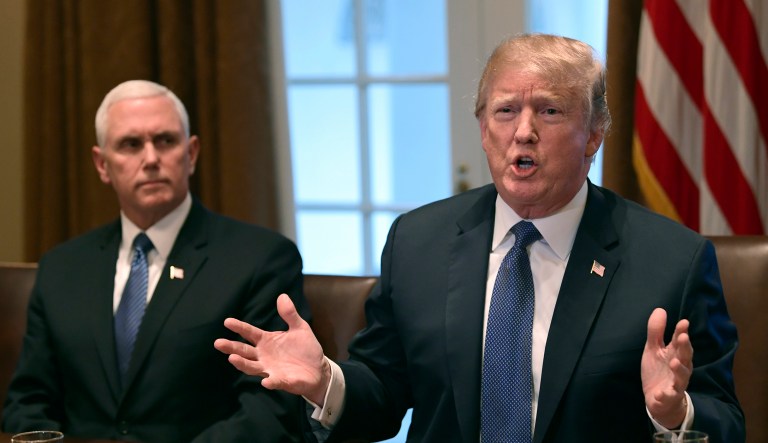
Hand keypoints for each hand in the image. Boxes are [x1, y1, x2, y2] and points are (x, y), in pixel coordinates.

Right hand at [214, 293, 330, 404]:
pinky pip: (274, 381)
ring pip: (252, 367)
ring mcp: (270, 369)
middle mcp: (264, 356)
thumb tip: (282, 296)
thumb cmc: (306, 349)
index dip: (239, 327)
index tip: (227, 321)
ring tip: (232, 358)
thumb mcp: (300, 328)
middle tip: (218, 343)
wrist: (319, 369)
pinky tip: (265, 381)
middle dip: (231, 347)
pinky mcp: (281, 381)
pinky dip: (270, 381)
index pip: (249, 333)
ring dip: (242, 364)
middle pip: (244, 351)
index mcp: (267, 341)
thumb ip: (290, 314)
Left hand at [641, 307, 692, 428]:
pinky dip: (665, 394)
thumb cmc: (659, 370)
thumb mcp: (653, 349)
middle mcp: (680, 367)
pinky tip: (660, 393)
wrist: (658, 399)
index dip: (681, 332)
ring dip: (679, 370)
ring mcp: (676, 382)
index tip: (683, 322)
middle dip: (685, 347)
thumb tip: (660, 309)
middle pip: (685, 356)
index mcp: (675, 354)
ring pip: (681, 376)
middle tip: (683, 337)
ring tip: (674, 362)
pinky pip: (669, 395)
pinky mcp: (669, 396)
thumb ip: (656, 331)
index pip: (680, 341)